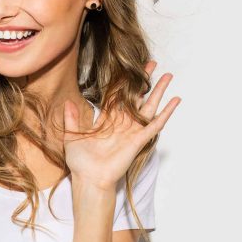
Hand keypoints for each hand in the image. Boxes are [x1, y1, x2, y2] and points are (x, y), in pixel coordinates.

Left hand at [63, 61, 180, 191]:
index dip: (123, 82)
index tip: (129, 68)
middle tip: (152, 63)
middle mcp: (121, 123)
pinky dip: (166, 112)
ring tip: (168, 76)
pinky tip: (175, 100)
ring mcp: (132, 130)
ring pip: (149, 106)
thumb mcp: (71, 136)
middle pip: (136, 96)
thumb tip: (67, 102)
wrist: (89, 178)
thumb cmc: (80, 161)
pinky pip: (155, 124)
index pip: (117, 96)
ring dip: (159, 91)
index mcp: (106, 120)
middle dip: (144, 80)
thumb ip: (71, 119)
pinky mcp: (139, 140)